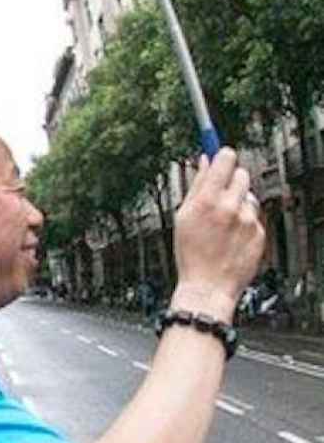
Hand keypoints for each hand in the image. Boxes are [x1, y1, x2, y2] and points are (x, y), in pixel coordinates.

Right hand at [171, 148, 264, 321]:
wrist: (208, 286)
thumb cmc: (190, 254)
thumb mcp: (182, 216)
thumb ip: (196, 185)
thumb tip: (204, 161)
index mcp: (208, 199)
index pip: (225, 158)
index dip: (222, 156)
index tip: (220, 156)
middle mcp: (231, 206)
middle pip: (241, 173)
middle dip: (231, 178)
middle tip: (219, 193)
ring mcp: (248, 220)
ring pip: (249, 196)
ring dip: (238, 202)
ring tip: (223, 222)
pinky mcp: (260, 233)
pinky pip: (254, 216)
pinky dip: (245, 221)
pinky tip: (231, 236)